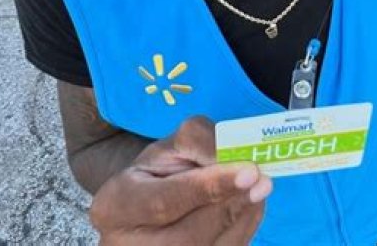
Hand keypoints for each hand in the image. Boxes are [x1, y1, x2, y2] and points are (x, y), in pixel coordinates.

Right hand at [89, 117, 271, 245]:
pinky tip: (251, 205)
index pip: (165, 201)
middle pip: (189, 238)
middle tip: (263, 180)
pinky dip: (244, 229)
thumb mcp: (173, 144)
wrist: (150, 199)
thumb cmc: (161, 168)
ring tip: (259, 187)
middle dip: (231, 206)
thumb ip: (202, 141)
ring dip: (244, 217)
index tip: (249, 171)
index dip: (209, 188)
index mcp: (114, 206)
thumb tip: (238, 158)